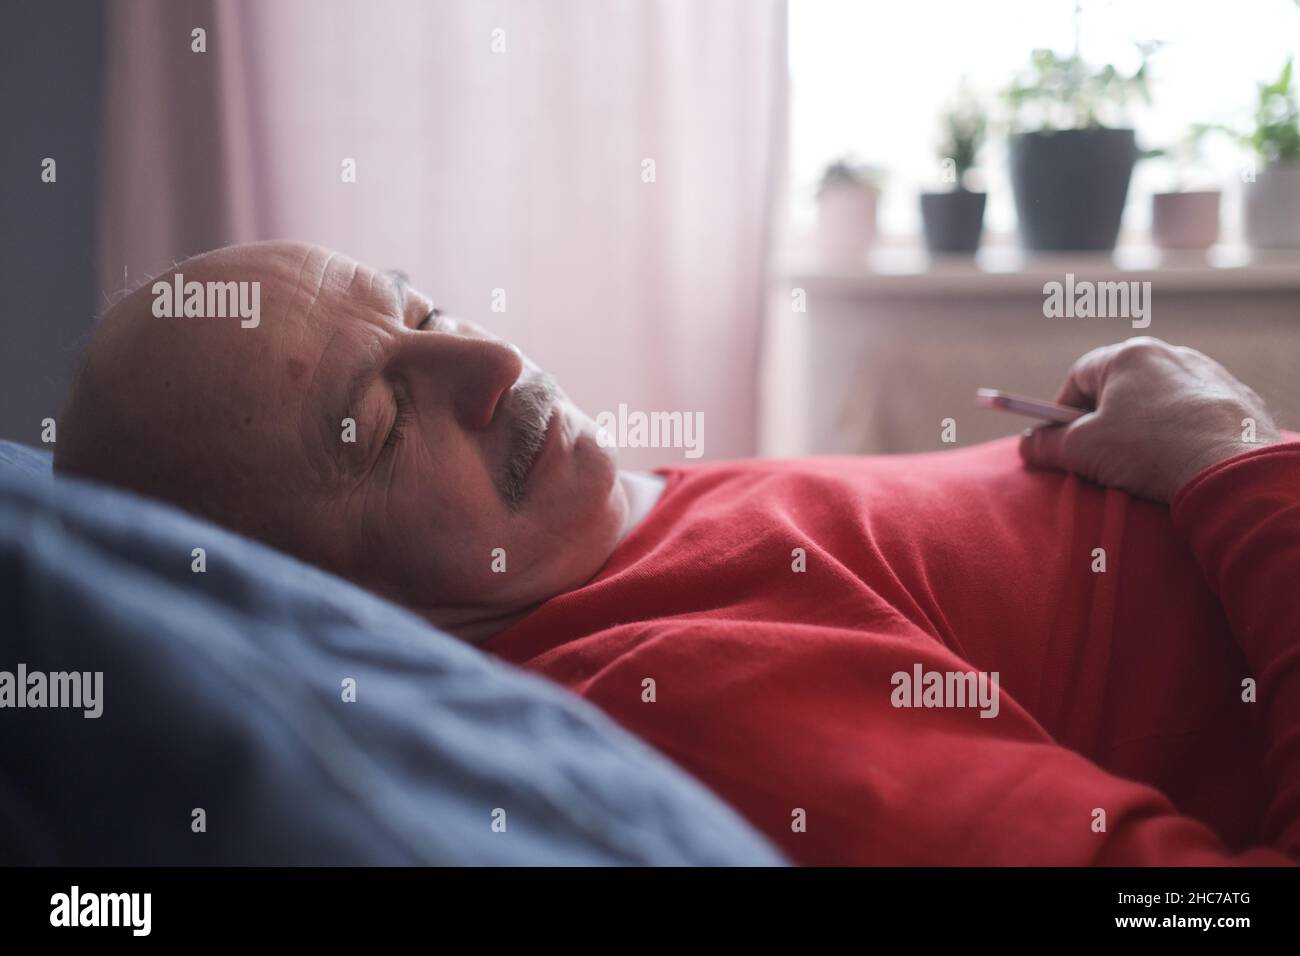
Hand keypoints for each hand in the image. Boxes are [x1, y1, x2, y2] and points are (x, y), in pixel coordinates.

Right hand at [1019, 337, 1280, 503]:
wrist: (1232, 469)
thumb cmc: (1149, 451)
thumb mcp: (1082, 450)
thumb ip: (1046, 445)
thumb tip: (1026, 446)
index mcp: (1128, 355)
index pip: (1079, 377)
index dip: (1061, 411)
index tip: (1059, 440)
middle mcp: (1169, 354)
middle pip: (1120, 386)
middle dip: (1103, 420)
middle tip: (1098, 455)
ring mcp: (1208, 373)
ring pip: (1158, 400)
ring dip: (1143, 427)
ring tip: (1142, 463)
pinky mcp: (1236, 398)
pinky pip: (1194, 413)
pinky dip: (1181, 433)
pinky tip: (1179, 460)